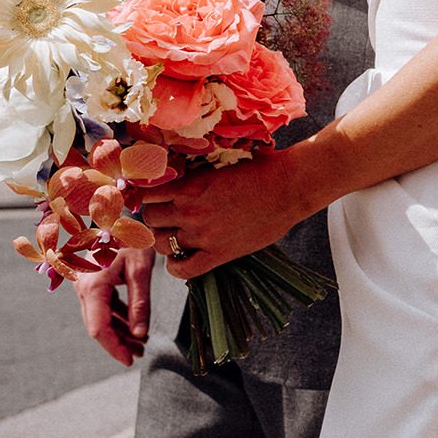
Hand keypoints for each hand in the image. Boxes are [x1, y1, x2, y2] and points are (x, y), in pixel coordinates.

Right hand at [73, 245, 154, 365]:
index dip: (114, 348)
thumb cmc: (131, 237)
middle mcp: (83, 289)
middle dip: (118, 342)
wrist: (118, 214)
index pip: (99, 328)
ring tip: (141, 343)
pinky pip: (103, 306)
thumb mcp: (140, 269)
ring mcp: (85, 285)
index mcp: (92, 287)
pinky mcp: (92, 282)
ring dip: (119, 332)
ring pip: (100, 318)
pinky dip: (117, 317)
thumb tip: (139, 335)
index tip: (129, 361)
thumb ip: (139, 303)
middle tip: (141, 354)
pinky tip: (134, 325)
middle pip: (98, 326)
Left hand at [134, 154, 307, 278]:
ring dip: (165, 239)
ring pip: (161, 243)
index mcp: (190, 185)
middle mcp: (190, 210)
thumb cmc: (261, 171)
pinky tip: (183, 258)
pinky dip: (176, 267)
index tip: (154, 199)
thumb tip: (176, 185)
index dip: (148, 197)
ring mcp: (203, 234)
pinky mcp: (218, 253)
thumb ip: (196, 179)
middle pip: (151, 219)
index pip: (147, 194)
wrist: (290, 186)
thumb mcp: (220, 168)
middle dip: (156, 218)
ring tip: (178, 235)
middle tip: (167, 217)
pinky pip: (182, 269)